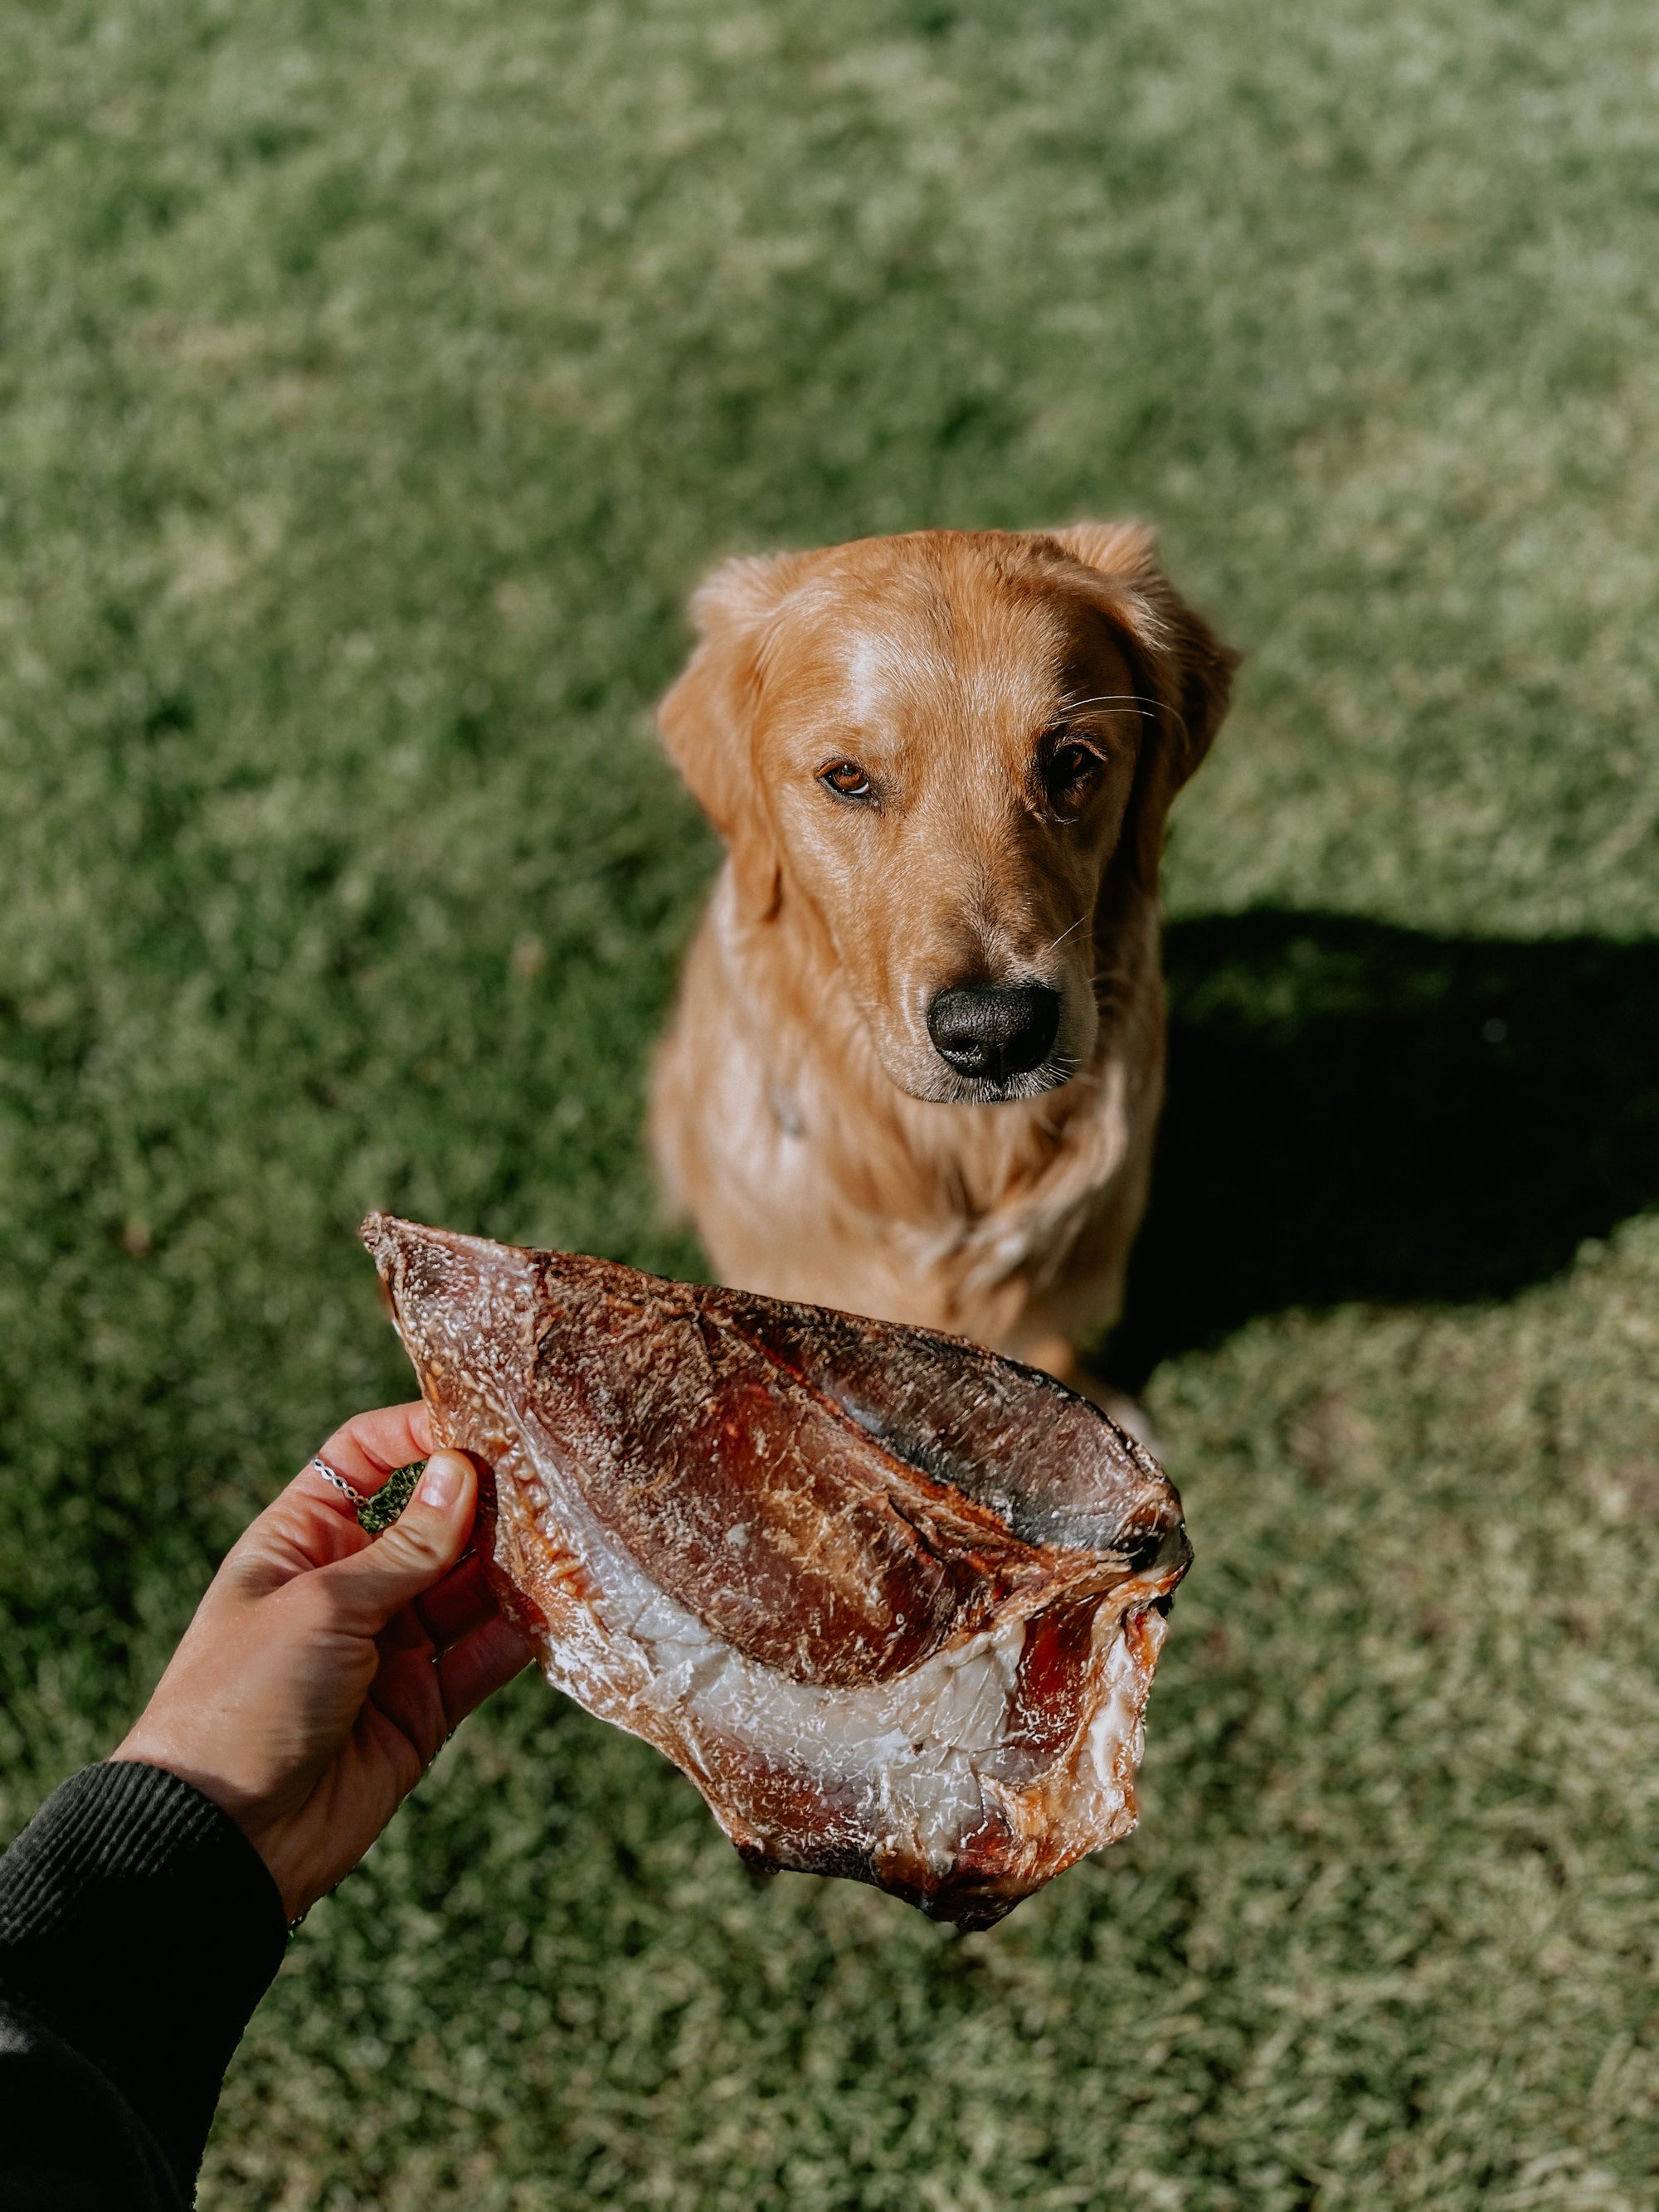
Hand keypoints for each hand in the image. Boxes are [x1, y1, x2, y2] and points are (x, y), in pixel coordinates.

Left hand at [115, 1402, 533, 1921]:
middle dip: (488, 1499)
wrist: (223, 1840)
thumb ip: (406, 1549)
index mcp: (301, 1542)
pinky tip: (559, 1607)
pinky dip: (521, 1633)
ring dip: (517, 1565)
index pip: (363, 1459)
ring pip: (470, 1587)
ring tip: (568, 1537)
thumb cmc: (244, 1700)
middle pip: (432, 1521)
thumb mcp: (322, 1606)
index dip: (416, 1432)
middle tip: (549, 1479)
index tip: (481, 1418)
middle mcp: (351, 1585)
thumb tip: (464, 1470)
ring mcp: (391, 1646)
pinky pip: (483, 1656)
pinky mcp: (424, 1705)